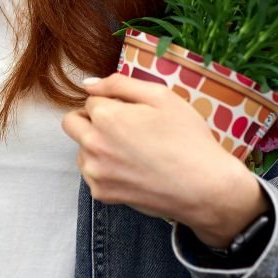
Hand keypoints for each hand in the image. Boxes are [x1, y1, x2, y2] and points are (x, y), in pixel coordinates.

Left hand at [61, 73, 266, 247]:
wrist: (205, 187)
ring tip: (131, 150)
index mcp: (105, 116)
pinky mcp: (102, 194)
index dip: (113, 102)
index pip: (91, 99)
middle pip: (72, 122)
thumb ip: (118, 84)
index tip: (134, 113)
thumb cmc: (187, 138)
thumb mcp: (160, 96)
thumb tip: (88, 84)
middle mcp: (93, 144)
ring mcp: (95, 172)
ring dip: (96, 144)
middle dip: (91, 119)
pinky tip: (131, 168)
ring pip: (80, 149)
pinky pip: (91, 173)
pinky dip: (104, 168)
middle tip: (122, 127)